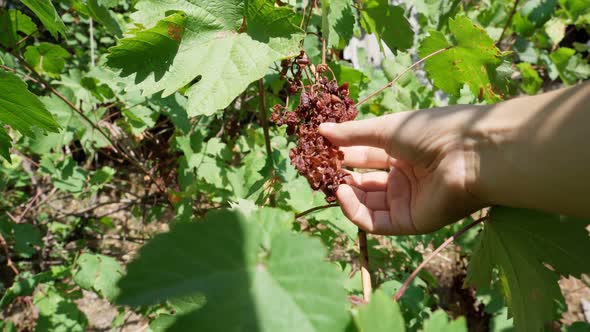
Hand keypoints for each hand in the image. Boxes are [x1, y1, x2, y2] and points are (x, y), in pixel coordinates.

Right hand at [319, 105, 486, 234]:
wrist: (469, 153)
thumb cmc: (430, 131)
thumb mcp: (386, 128)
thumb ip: (353, 134)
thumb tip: (321, 129)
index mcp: (402, 152)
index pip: (366, 157)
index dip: (344, 154)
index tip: (320, 150)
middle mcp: (404, 178)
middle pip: (365, 183)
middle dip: (342, 176)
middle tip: (320, 170)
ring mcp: (407, 201)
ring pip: (368, 204)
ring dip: (346, 194)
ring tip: (331, 182)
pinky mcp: (410, 222)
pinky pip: (376, 221)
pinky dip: (356, 211)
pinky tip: (343, 194)